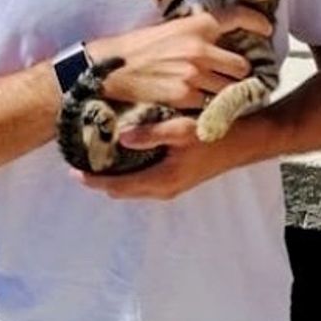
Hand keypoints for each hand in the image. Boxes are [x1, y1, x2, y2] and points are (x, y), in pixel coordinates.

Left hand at [71, 118, 239, 199]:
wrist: (249, 141)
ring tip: (98, 155)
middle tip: (81, 158)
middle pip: (121, 190)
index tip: (71, 167)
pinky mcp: (179, 178)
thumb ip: (151, 134)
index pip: (116, 187)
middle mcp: (164, 189)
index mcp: (162, 181)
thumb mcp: (183, 130)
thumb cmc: (217, 134)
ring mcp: (173, 185)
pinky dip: (131, 171)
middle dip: (100, 179)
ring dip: (115, 175)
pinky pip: (145, 180)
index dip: (92, 179)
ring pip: (133, 186)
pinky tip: (126, 152)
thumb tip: (121, 136)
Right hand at [85, 6, 271, 108]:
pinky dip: (208, 109)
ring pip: (230, 89)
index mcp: (197, 25)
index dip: (257, 22)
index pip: (238, 16)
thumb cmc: (136, 48)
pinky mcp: (184, 96)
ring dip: (227, 95)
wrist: (106, 69)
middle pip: (242, 65)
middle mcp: (200, 48)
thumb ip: (198, 35)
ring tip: (218, 97)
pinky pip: (210, 106)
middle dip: (239, 75)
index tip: (267, 29)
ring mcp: (194, 73)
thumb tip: (223, 42)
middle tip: (233, 80)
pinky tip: (201, 108)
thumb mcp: (170, 30)